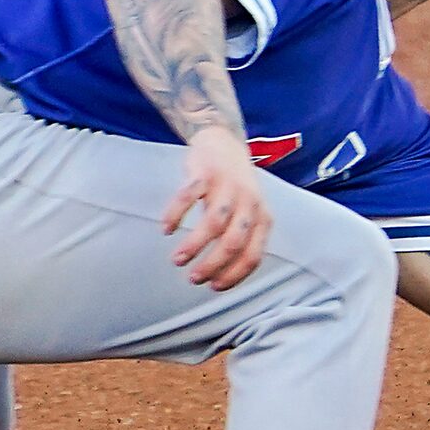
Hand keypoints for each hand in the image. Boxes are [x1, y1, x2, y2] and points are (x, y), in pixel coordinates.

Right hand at [163, 128, 271, 288]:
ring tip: (178, 260)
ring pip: (213, 223)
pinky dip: (175, 215)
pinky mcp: (205, 172)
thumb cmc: (235, 187)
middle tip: (193, 279)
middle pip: (233, 242)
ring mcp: (227, 186)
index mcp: (263, 217)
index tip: (214, 287)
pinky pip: (189, 197)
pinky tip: (166, 229)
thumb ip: (243, 238)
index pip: (253, 255)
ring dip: (194, 246)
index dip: (233, 275)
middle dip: (212, 265)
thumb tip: (223, 275)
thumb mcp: (250, 212)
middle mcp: (249, 202)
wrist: (223, 142)